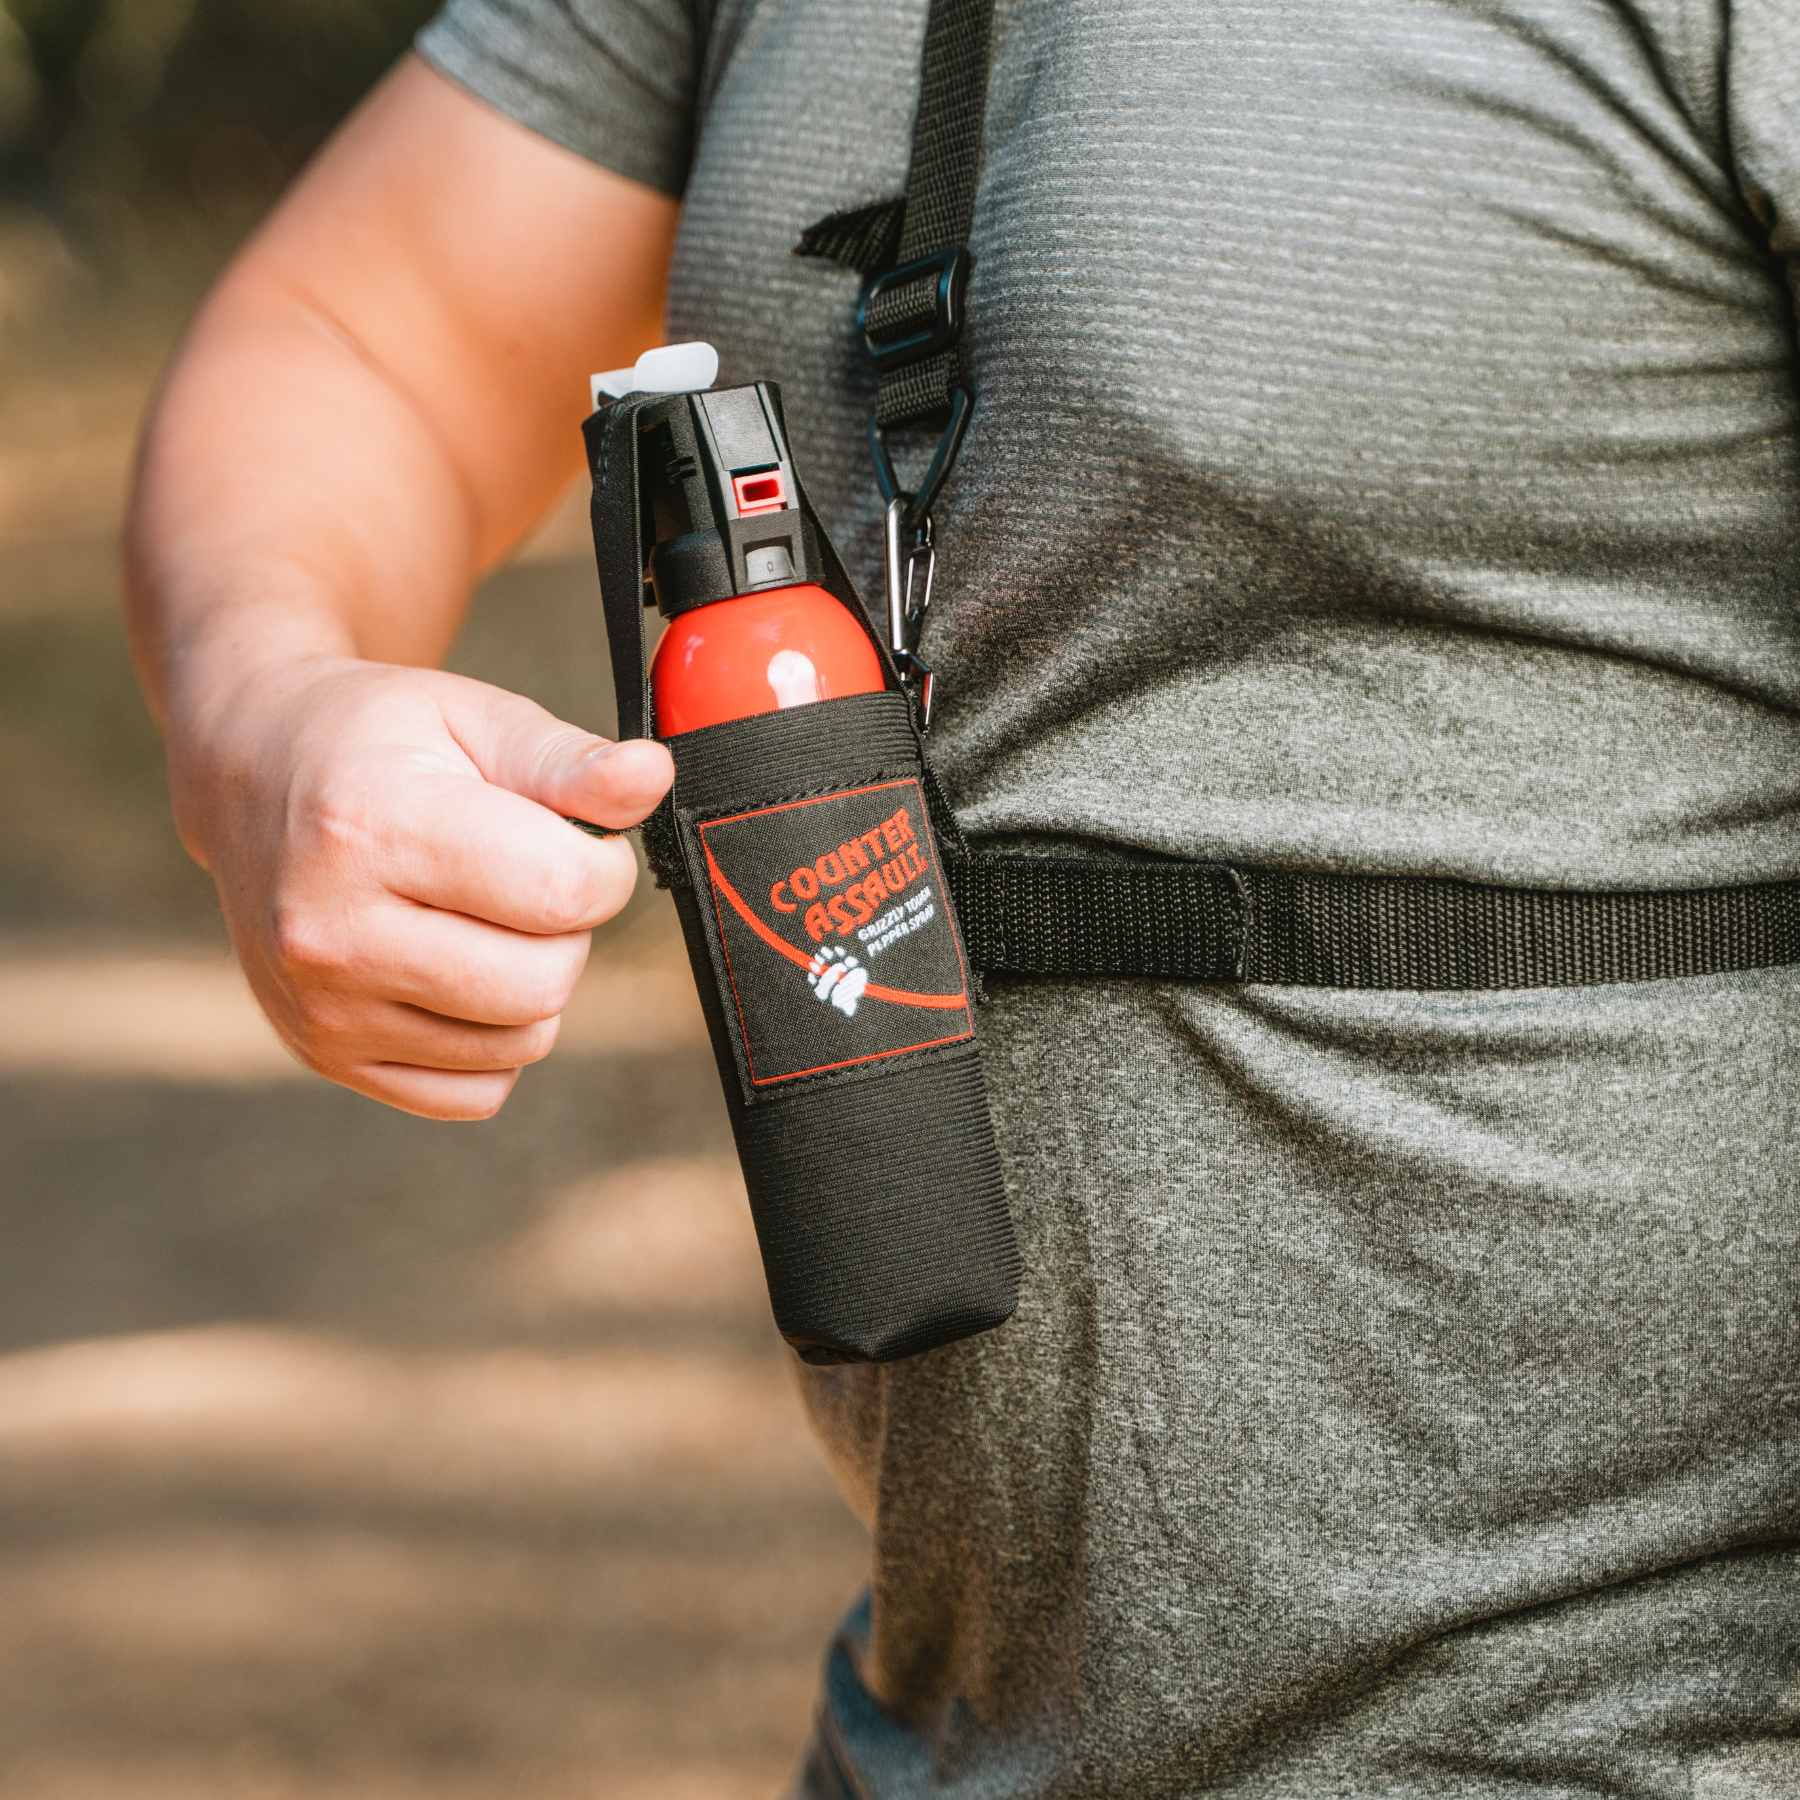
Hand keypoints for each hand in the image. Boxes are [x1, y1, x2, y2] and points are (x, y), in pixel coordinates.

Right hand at [170, 654, 673, 1119]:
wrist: (251, 774)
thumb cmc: (380, 741)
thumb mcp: (476, 718)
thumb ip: (570, 761)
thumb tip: (654, 780)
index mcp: (370, 828)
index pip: (562, 894)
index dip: (603, 866)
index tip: (579, 837)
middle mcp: (330, 931)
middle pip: (546, 982)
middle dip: (568, 928)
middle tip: (525, 877)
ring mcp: (321, 1007)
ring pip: (521, 1041)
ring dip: (533, 982)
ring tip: (481, 915)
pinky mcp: (324, 1056)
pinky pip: (477, 1092)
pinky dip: (492, 1039)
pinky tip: (453, 967)